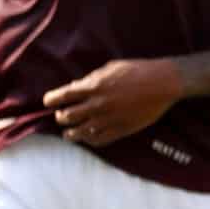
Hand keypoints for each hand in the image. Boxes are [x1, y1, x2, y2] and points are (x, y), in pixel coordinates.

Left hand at [43, 58, 182, 146]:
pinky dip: (88, 140)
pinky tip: (86, 138)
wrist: (162, 83)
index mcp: (92, 87)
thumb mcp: (110, 67)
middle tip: (61, 116)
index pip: (62, 96)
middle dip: (61, 117)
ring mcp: (107, 120)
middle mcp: (96, 105)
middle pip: (66, 117)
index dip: (51, 100)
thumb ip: (91, 78)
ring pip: (78, 133)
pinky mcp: (119, 130)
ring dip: (70, 133)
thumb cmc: (137, 71)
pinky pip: (97, 140)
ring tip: (68, 134)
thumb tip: (75, 87)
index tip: (47, 102)